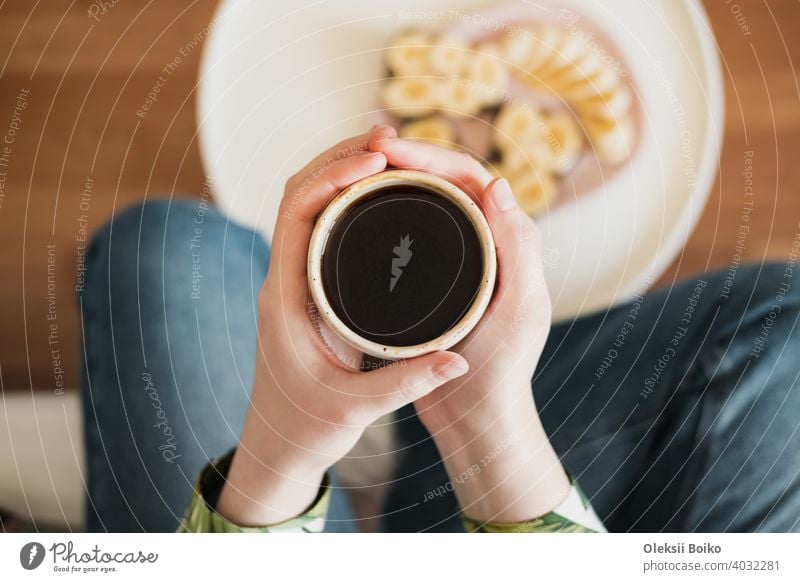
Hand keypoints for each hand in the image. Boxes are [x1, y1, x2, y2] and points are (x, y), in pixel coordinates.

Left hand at [217, 127, 469, 525]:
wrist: (278, 447)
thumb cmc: (306, 428)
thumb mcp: (356, 409)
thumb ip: (406, 384)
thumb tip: (458, 362)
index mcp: (285, 298)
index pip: (296, 213)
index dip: (333, 175)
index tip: (377, 160)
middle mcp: (284, 280)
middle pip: (300, 194)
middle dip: (339, 157)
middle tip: (390, 138)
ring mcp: (293, 282)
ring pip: (308, 206)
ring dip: (341, 172)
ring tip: (387, 152)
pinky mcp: (308, 290)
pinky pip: (320, 228)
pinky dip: (345, 200)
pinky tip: (378, 195)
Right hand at [369, 136, 569, 522]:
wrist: (475, 418)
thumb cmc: (501, 372)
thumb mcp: (517, 312)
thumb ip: (518, 250)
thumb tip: (499, 183)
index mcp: (509, 241)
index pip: (469, 177)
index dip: (430, 156)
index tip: (386, 149)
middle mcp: (484, 243)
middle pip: (442, 181)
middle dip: (404, 158)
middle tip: (361, 149)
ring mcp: (454, 261)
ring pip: (422, 204)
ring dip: (391, 181)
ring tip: (351, 170)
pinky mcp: (428, 283)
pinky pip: (407, 234)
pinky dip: (382, 215)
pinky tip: (353, 213)